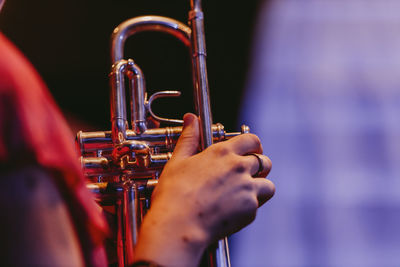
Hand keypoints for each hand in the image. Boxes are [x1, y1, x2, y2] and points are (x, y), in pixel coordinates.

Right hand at [134, 113, 274, 265]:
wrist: (178, 225)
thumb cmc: (174, 194)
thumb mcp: (178, 160)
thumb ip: (189, 138)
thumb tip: (191, 118)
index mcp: (223, 152)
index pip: (251, 140)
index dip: (254, 145)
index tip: (252, 151)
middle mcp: (239, 167)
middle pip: (264, 161)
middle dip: (259, 167)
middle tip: (248, 174)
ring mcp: (247, 188)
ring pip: (268, 185)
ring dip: (260, 187)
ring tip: (244, 193)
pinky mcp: (250, 209)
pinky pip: (258, 205)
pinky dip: (249, 207)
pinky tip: (233, 210)